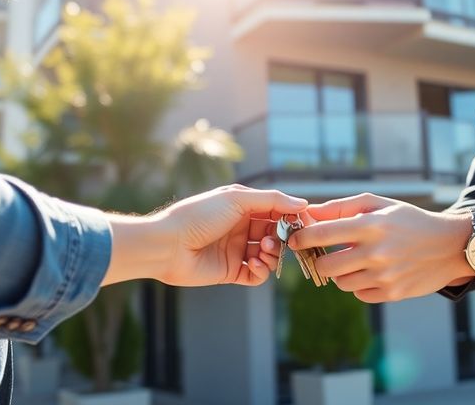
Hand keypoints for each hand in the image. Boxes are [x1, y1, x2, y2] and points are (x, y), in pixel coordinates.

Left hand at [103, 185, 304, 286]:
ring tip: (262, 250)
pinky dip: (262, 270)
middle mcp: (241, 228)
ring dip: (273, 253)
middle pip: (276, 234)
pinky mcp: (231, 271)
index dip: (292, 216)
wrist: (168, 245)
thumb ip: (271, 201)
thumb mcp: (236, 199)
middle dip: (283, 237)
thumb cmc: (199, 215)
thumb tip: (302, 203)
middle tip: (285, 239)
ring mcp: (237, 250)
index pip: (276, 211)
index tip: (306, 222)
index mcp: (242, 207)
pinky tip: (254, 264)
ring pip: (270, 255)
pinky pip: (257, 274)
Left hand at [288, 193, 474, 302]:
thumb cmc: (408, 220)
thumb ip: (341, 207)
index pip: (323, 234)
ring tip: (355, 260)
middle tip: (325, 253)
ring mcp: (384, 276)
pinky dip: (359, 284)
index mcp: (370, 226)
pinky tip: (372, 271)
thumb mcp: (378, 204)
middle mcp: (376, 253)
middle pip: (326, 266)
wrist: (449, 245)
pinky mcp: (392, 293)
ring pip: (341, 283)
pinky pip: (359, 294)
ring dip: (341, 273)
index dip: (302, 237)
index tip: (294, 239)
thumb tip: (309, 212)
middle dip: (320, 260)